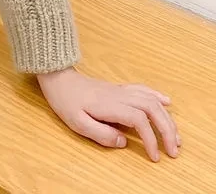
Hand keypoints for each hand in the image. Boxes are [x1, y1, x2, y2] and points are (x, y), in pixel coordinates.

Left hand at [37, 67, 180, 161]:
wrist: (57, 77)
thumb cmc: (65, 100)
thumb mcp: (77, 122)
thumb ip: (101, 134)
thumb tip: (123, 142)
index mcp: (110, 105)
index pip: (139, 120)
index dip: (151, 139)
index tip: (154, 156)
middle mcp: (119, 95)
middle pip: (152, 108)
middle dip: (168, 129)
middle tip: (174, 150)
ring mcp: (120, 90)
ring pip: (151, 100)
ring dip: (166, 117)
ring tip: (176, 135)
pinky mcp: (118, 88)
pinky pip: (142, 89)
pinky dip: (158, 96)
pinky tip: (167, 102)